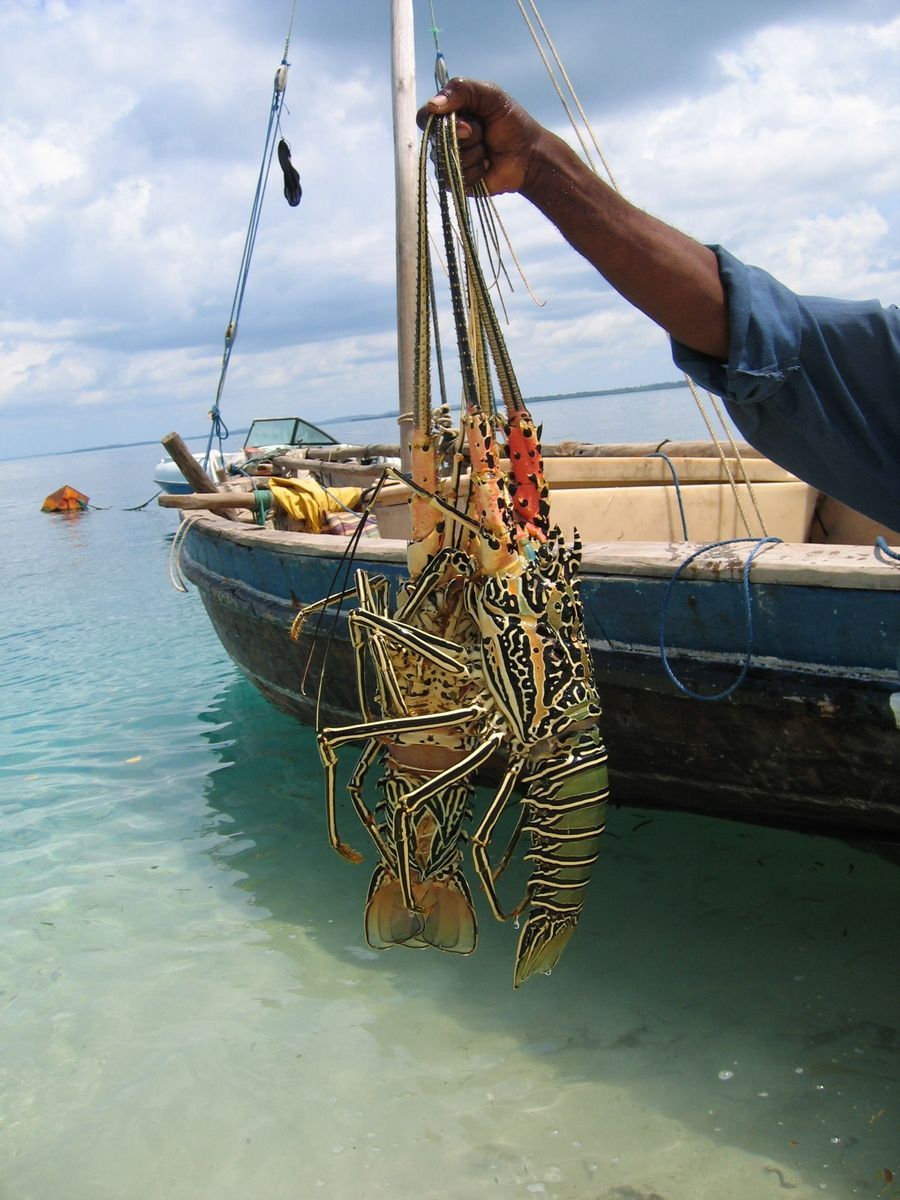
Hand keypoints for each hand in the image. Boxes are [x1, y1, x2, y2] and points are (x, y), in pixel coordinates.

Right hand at [416, 78, 545, 194]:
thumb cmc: (511, 122)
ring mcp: (450, 160)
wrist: (528, 154)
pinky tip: (486, 167)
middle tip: (483, 133)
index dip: (438, 121)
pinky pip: (453, 179)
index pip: (425, 117)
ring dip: (473, 154)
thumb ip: (462, 90)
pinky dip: (474, 171)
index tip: (465, 121)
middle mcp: (446, 138)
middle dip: (466, 135)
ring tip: (487, 151)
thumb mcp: (490, 95)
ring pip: (447, 160)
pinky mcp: (457, 182)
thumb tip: (432, 105)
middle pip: (436, 140)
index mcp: (450, 115)